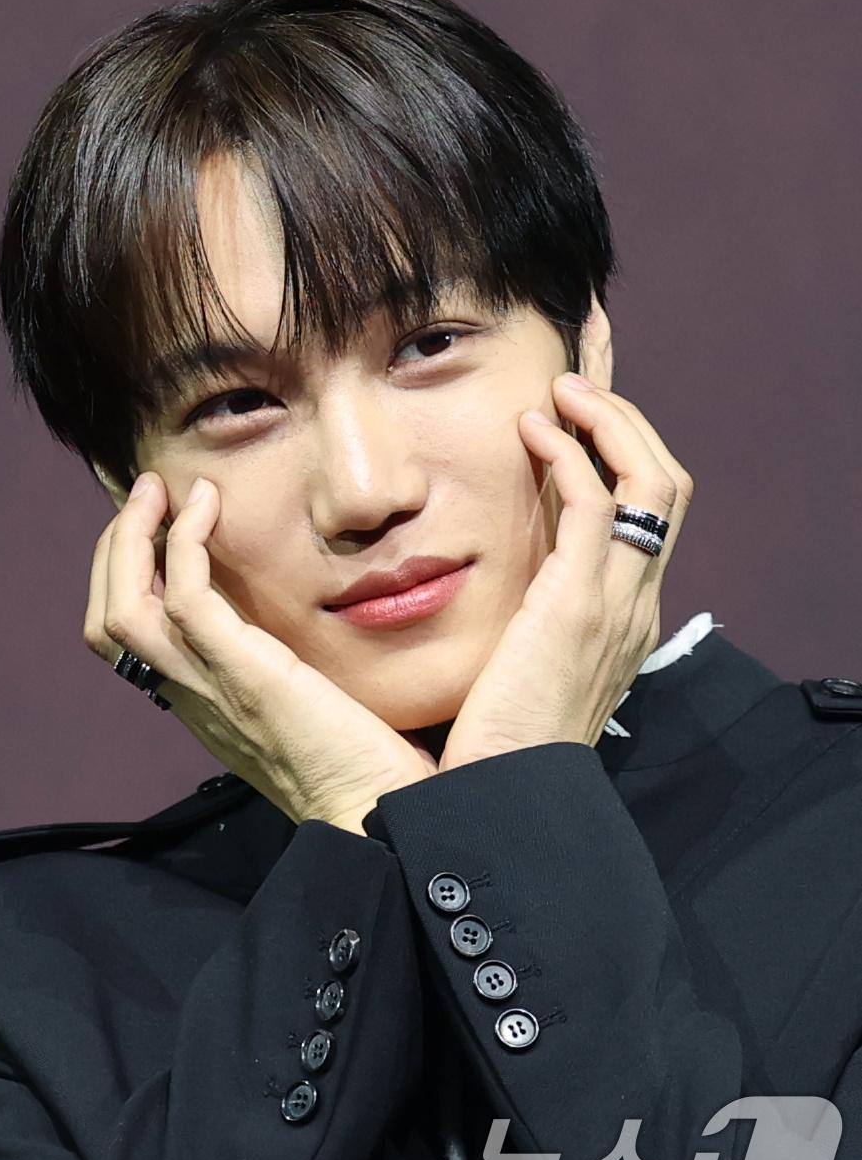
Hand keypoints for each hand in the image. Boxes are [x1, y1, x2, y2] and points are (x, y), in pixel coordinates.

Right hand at [83, 473, 438, 834]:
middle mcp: (192, 699)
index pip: (130, 642)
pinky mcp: (244, 675)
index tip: (159, 526)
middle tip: (148, 494)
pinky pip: (184, 598)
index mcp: (202, 707)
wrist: (383, 822)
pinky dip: (184, 541)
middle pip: (109, 622)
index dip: (127, 578)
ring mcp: (211, 689)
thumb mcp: (309, 710)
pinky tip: (207, 506)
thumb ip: (287, 673)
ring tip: (161, 489)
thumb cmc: (367, 772)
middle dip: (115, 550)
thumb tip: (305, 634)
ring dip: (132, 537)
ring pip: (124, 610)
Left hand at [438, 372, 694, 771]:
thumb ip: (524, 603)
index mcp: (622, 607)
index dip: (623, 440)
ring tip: (563, 387)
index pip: (643, 504)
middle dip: (628, 411)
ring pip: (653, 479)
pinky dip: (577, 455)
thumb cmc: (494, 733)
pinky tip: (534, 430)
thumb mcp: (520, 655)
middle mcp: (636, 598)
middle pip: (664, 478)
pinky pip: (602, 506)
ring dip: (611, 419)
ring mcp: (620, 601)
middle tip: (583, 362)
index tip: (584, 392)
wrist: (500, 797)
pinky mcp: (582, 604)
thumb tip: (495, 562)